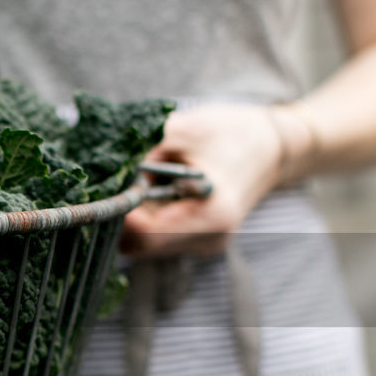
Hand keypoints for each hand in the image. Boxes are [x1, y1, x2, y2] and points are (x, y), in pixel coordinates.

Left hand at [120, 103, 283, 258]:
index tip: (104, 186)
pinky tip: (155, 191)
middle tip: (113, 182)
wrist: (273, 145)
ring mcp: (205, 245)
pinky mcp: (200, 241)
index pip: (145, 234)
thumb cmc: (231, 132)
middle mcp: (209, 240)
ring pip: (146, 245)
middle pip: (141, 245)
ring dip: (133, 216)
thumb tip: (102, 165)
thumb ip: (142, 150)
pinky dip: (147, 217)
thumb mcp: (184, 129)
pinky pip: (159, 239)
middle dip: (121, 214)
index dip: (117, 211)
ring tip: (142, 181)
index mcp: (210, 215)